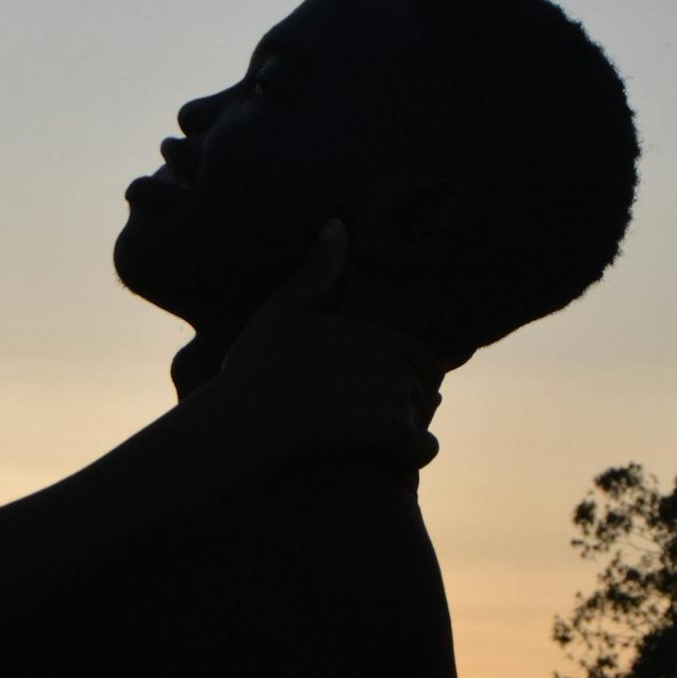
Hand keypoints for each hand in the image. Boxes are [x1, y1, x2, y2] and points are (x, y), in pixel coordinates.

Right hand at [218, 221, 441, 466]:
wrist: (250, 414)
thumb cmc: (261, 363)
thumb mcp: (284, 308)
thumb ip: (317, 270)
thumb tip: (338, 223)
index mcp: (375, 332)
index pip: (423, 352)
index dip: (411, 368)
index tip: (389, 380)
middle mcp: (394, 362)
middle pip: (426, 385)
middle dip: (411, 397)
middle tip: (379, 409)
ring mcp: (395, 398)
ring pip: (424, 415)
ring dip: (411, 423)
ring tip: (380, 431)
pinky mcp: (390, 434)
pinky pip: (424, 447)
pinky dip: (416, 451)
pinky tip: (399, 454)